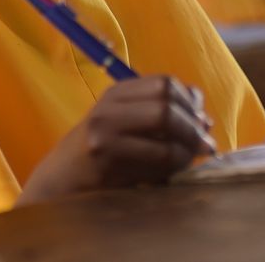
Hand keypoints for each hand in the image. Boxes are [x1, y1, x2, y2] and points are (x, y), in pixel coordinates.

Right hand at [17, 76, 214, 204]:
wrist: (58, 181)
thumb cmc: (99, 152)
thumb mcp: (124, 122)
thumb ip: (160, 112)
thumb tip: (205, 117)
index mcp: (116, 94)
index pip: (165, 83)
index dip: (190, 100)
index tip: (201, 119)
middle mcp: (109, 110)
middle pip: (166, 107)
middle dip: (192, 126)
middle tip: (205, 143)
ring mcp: (105, 137)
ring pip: (164, 136)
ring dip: (187, 149)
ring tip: (193, 157)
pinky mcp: (107, 164)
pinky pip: (156, 162)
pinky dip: (174, 166)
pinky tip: (175, 172)